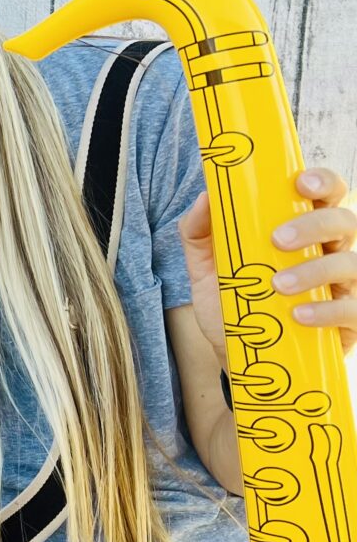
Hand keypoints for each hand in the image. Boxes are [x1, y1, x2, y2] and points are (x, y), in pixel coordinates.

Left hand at [181, 167, 356, 360]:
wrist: (238, 359)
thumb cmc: (233, 305)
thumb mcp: (206, 269)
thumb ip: (200, 233)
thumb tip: (205, 197)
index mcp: (302, 232)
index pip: (326, 195)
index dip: (323, 182)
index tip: (301, 182)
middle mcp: (330, 252)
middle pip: (344, 221)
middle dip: (314, 224)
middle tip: (277, 239)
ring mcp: (344, 286)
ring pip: (352, 263)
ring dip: (315, 269)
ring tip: (277, 285)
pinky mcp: (350, 322)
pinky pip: (355, 309)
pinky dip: (327, 310)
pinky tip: (298, 315)